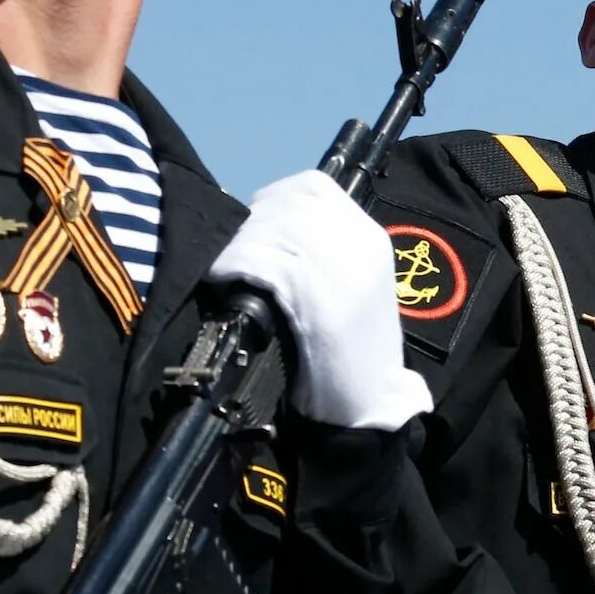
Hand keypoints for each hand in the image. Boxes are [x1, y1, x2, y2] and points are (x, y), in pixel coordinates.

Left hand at [207, 171, 433, 431]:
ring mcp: (348, 272)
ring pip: (276, 228)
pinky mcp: (325, 302)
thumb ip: (313, 251)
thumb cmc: (344, 352)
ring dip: (239, 245)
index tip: (252, 227)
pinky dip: (238, 266)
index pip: (313, 186)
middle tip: (230, 253)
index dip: (271, 199)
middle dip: (250, 222)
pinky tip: (226, 282)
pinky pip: (270, 262)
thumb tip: (256, 224)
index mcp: (371, 238)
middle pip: (291, 202)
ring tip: (223, 270)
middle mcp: (364, 246)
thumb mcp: (340, 287)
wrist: (368, 406)